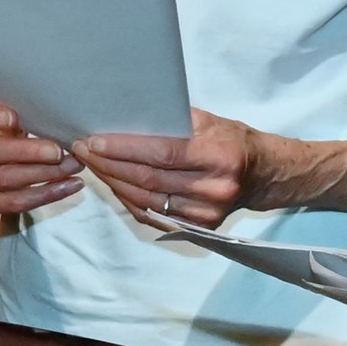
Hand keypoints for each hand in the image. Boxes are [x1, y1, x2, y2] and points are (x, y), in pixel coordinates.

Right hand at [0, 91, 76, 219]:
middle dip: (29, 153)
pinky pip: (14, 204)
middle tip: (59, 151)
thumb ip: (10, 112)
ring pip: (6, 181)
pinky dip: (46, 195)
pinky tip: (69, 185)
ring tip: (73, 166)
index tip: (15, 118)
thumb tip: (49, 117)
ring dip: (45, 175)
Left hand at [74, 110, 258, 227]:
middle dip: (109, 165)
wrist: (262, 173)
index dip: (124, 149)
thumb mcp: (207, 120)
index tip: (94, 141)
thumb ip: (171, 121)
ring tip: (93, 165)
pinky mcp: (201, 227)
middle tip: (84, 150)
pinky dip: (129, 200)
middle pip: (149, 179)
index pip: (161, 153)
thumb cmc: (230, 139)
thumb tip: (124, 118)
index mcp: (217, 154)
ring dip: (114, 183)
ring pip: (146, 201)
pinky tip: (114, 184)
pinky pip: (154, 215)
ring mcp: (207, 212)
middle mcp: (213, 187)